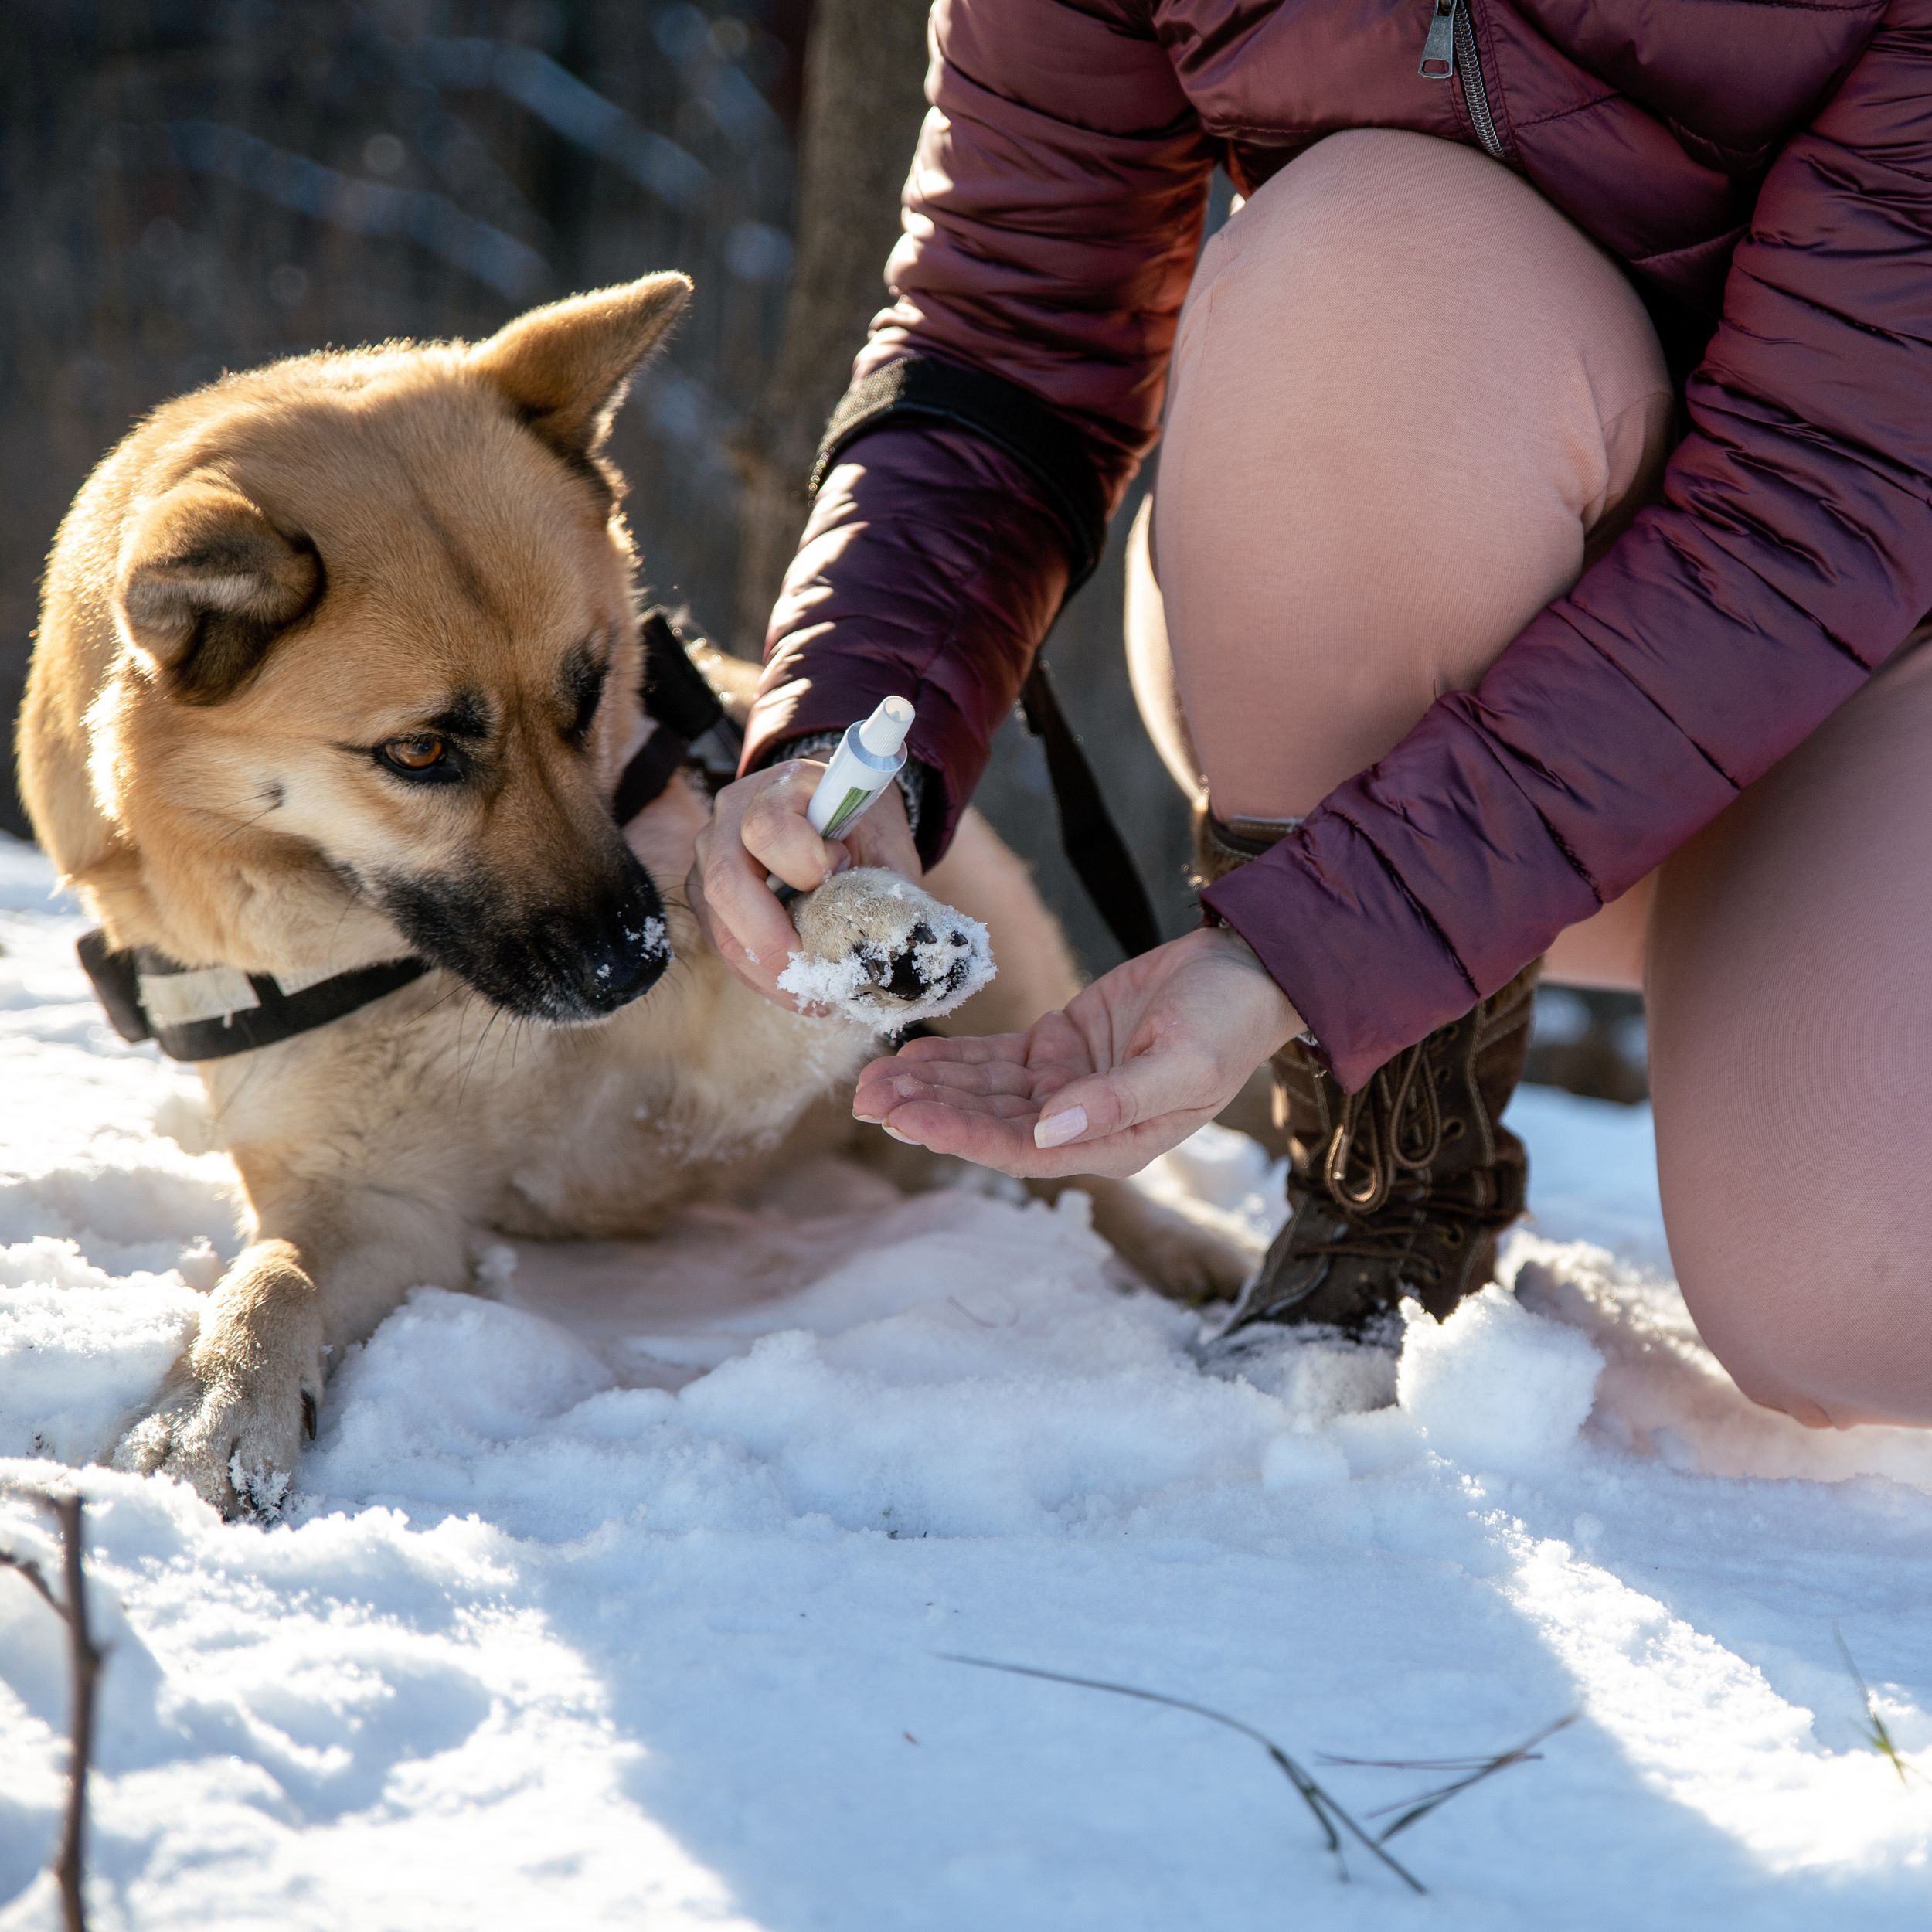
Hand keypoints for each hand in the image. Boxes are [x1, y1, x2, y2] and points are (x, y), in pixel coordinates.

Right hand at [689, 757, 920, 1003]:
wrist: (833, 813)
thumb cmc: (862, 829)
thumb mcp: (886, 842)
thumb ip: (886, 883)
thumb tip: (896, 946)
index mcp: (780, 787)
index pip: (768, 828)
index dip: (805, 863)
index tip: (842, 871)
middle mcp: (731, 816)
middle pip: (727, 884)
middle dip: (776, 943)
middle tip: (823, 978)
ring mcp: (710, 856)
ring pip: (721, 927)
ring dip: (771, 973)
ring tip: (819, 997)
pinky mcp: (705, 895)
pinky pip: (723, 946)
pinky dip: (762, 976)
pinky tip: (799, 990)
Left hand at [851, 924, 1303, 1177]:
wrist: (1247, 972)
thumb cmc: (1227, 1024)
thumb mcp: (1182, 1064)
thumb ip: (1116, 1101)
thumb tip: (1049, 1131)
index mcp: (1112, 1143)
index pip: (1020, 1149)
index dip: (960, 1135)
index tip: (908, 1118)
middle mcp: (1080, 1123)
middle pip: (987, 1124)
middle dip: (926, 1112)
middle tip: (864, 1098)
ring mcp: (1066, 1086)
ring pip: (982, 1093)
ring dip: (928, 1087)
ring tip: (870, 1079)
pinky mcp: (1059, 1047)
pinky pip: (994, 1060)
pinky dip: (953, 1058)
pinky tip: (910, 1055)